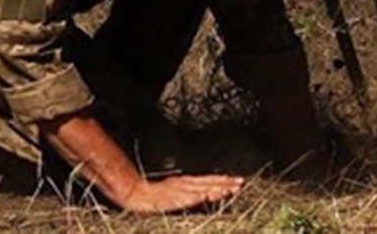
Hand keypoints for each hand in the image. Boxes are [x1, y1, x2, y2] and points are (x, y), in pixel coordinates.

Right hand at [119, 173, 244, 213]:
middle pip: (208, 183)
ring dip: (216, 189)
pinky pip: (186, 197)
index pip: (208, 180)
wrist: (136, 193)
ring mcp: (178, 190)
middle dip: (225, 183)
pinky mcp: (171, 198)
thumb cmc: (153, 194)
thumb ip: (188, 191)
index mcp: (185, 181)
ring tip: (230, 189)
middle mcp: (184, 183)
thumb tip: (204, 194)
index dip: (223, 180)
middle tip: (241, 183)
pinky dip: (196, 196)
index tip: (237, 180)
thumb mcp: (173, 189)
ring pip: (201, 188)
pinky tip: (206, 196)